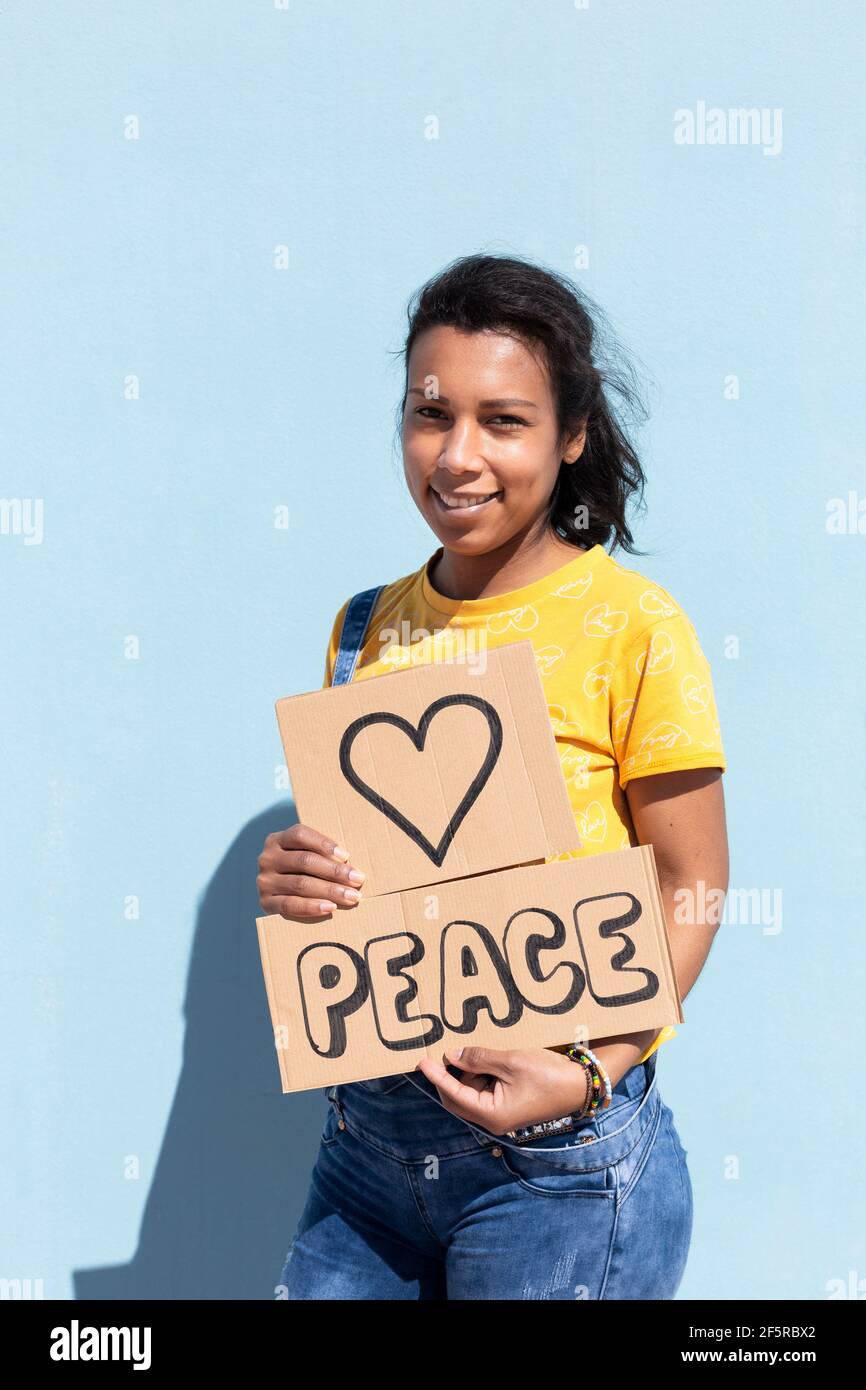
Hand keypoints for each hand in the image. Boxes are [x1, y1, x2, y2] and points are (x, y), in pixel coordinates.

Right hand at [257, 823, 365, 920]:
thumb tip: (351, 865)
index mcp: (277, 840)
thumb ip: (322, 855)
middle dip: (334, 871)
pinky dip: (312, 907)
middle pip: (304, 861)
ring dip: (330, 891)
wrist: (277, 896)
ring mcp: (264, 881)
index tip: (346, 855)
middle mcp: (267, 858)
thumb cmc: (302, 871)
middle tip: (357, 879)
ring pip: (300, 884)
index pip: (300, 835)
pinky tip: (330, 907)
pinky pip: (290, 905)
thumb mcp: (306, 855)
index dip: (324, 844)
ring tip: (351, 896)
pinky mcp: (265, 903)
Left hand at [415, 1045, 590, 1134]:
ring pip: (472, 1093)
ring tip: (473, 1050)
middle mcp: (493, 1119)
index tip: (421, 1061)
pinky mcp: (509, 1105)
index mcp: (492, 1114)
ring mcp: (502, 1114)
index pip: (453, 1095)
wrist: (580, 1085)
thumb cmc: (547, 1075)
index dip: (436, 1076)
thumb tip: (452, 1055)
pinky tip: (485, 1058)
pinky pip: (485, 1091)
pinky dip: (481, 1074)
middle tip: (443, 1052)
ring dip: (468, 1073)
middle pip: (459, 1099)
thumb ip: (478, 1058)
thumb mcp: (510, 1061)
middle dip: (450, 1076)